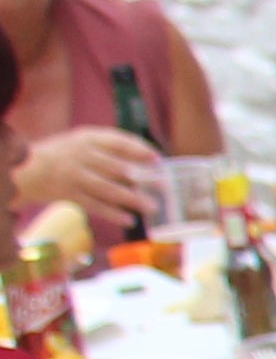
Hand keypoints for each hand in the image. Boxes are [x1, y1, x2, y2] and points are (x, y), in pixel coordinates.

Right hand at [14, 128, 161, 238]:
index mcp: (87, 138)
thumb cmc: (65, 155)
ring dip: (132, 199)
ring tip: (152, 207)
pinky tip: (129, 220)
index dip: (139, 149)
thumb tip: (149, 162)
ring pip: (108, 188)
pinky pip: (95, 205)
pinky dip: (113, 214)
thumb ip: (110, 149)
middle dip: (142, 177)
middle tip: (164, 186)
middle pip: (116, 167)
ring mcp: (74, 175)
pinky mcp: (69, 194)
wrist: (28, 170)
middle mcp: (81, 155)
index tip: (157, 158)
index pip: (117, 141)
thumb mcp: (83, 142)